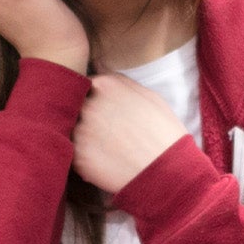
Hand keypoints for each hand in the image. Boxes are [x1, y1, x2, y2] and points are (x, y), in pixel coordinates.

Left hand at [70, 73, 189, 194]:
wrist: (169, 172)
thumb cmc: (164, 133)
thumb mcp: (149, 97)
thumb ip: (121, 83)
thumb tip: (101, 71)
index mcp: (106, 85)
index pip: (86, 85)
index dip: (94, 99)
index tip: (104, 112)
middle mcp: (89, 104)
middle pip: (77, 107)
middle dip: (88, 118)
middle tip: (108, 133)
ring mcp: (81, 132)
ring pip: (74, 131)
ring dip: (85, 139)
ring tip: (109, 150)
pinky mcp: (79, 158)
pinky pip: (75, 155)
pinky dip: (86, 160)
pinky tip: (107, 163)